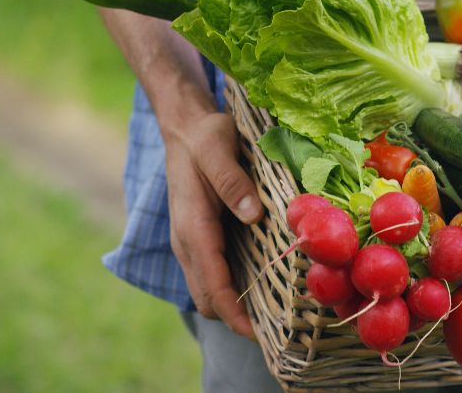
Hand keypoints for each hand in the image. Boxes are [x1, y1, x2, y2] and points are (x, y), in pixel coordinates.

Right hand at [164, 111, 263, 336]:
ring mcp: (189, 242)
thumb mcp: (217, 148)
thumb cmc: (204, 136)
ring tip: (273, 315)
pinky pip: (211, 275)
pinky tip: (260, 285)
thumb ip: (231, 180)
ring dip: (233, 307)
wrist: (184, 127)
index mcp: (192, 226)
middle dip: (236, 320)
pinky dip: (230, 289)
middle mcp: (186, 241)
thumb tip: (252, 215)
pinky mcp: (197, 238)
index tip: (260, 335)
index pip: (211, 284)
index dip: (234, 314)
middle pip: (207, 298)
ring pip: (207, 290)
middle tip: (277, 329)